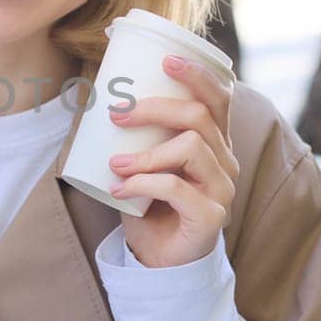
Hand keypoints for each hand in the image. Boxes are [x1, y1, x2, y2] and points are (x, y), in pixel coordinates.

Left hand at [106, 54, 238, 268]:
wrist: (160, 260)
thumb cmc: (149, 205)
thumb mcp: (144, 162)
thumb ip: (136, 136)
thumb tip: (95, 100)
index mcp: (214, 143)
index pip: (218, 98)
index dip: (197, 75)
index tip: (166, 60)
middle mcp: (225, 161)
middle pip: (200, 116)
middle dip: (155, 108)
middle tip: (117, 113)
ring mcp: (222, 189)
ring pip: (191, 148)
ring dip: (146, 152)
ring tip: (115, 163)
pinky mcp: (210, 216)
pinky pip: (177, 188)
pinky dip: (143, 183)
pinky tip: (120, 189)